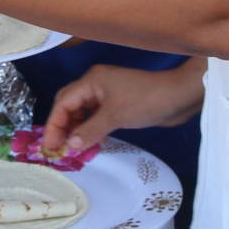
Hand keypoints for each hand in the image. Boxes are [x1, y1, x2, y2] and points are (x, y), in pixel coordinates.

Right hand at [41, 61, 206, 154]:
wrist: (178, 97)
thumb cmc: (145, 101)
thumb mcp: (115, 117)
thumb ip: (90, 131)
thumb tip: (70, 146)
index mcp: (90, 81)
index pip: (63, 102)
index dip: (54, 124)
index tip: (50, 145)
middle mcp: (95, 85)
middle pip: (69, 105)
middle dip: (62, 126)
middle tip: (57, 148)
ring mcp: (107, 94)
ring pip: (83, 112)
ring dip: (77, 129)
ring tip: (73, 148)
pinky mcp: (118, 104)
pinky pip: (96, 116)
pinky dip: (91, 128)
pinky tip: (92, 142)